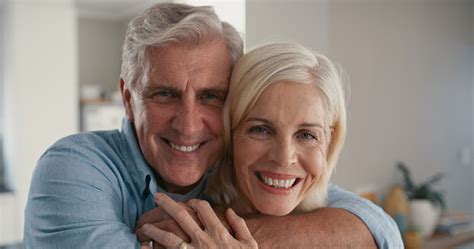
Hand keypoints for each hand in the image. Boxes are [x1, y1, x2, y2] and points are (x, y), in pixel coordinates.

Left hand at [142, 193, 257, 248]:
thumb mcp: (249, 245)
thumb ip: (240, 226)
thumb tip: (229, 211)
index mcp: (219, 232)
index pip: (202, 208)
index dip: (193, 202)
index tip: (187, 202)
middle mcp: (204, 240)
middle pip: (182, 216)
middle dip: (167, 204)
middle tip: (156, 197)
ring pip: (170, 238)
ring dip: (156, 230)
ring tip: (145, 226)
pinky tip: (146, 248)